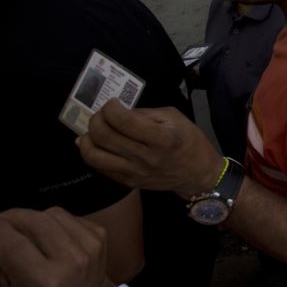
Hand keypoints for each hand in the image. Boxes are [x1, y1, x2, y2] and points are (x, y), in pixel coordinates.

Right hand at [0, 208, 115, 286]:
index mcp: (45, 281)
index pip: (13, 244)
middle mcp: (71, 260)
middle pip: (33, 220)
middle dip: (9, 217)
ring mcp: (89, 244)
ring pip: (50, 213)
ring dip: (31, 217)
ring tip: (22, 230)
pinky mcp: (99, 234)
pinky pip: (67, 215)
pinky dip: (52, 220)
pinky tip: (47, 234)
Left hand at [78, 99, 224, 198]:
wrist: (198, 175)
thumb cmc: (190, 141)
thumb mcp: (175, 118)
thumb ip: (146, 114)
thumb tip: (119, 112)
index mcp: (162, 138)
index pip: (124, 121)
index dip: (111, 108)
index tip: (114, 103)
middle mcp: (145, 157)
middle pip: (104, 136)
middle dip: (97, 119)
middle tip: (103, 114)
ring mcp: (134, 173)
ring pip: (94, 156)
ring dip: (87, 138)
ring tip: (95, 130)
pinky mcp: (128, 182)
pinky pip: (99, 167)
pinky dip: (92, 153)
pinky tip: (97, 144)